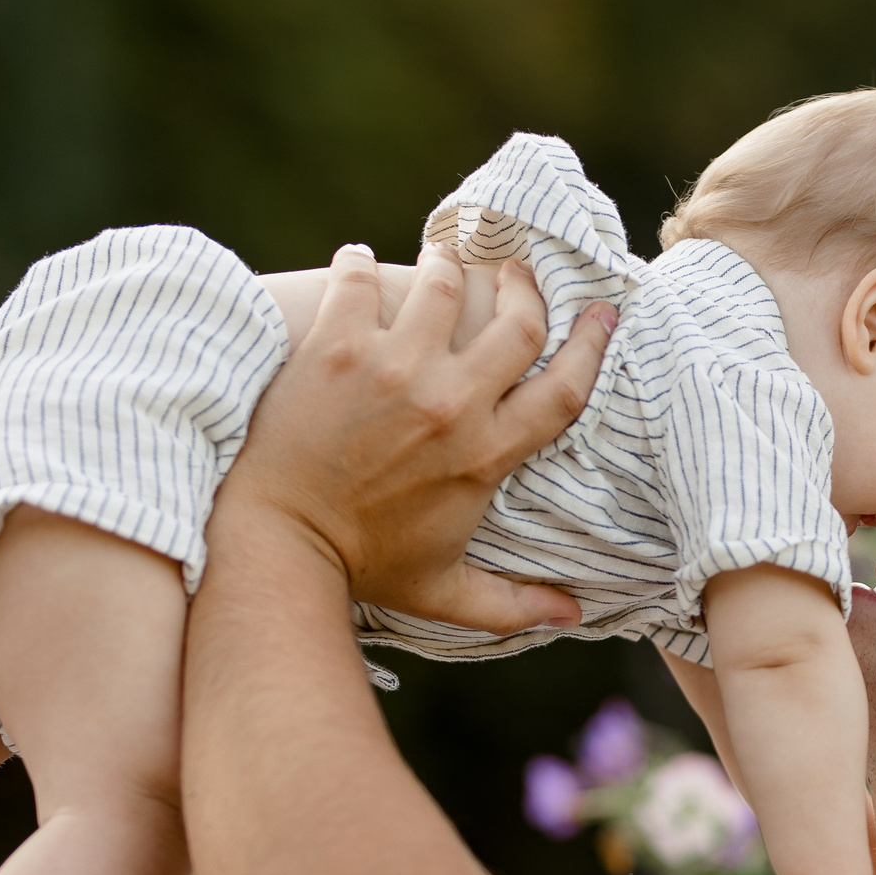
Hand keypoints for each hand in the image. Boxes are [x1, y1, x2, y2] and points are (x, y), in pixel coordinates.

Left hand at [218, 242, 615, 634]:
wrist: (276, 544)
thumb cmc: (362, 566)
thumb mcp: (446, 591)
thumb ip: (514, 603)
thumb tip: (573, 617)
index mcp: (486, 454)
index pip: (563, 388)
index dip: (590, 345)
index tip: (600, 313)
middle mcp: (451, 404)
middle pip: (518, 323)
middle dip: (524, 286)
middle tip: (515, 270)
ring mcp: (393, 370)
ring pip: (442, 285)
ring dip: (444, 264)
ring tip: (437, 258)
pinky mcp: (336, 349)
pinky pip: (357, 279)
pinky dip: (357, 263)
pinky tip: (355, 260)